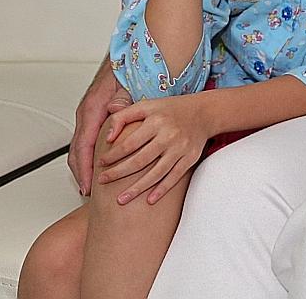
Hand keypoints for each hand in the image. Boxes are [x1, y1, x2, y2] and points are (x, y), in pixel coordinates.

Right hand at [67, 64, 130, 195]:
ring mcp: (89, 115)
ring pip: (80, 146)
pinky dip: (89, 155)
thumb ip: (123, 99)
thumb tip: (117, 111)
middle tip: (89, 192)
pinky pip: (88, 139)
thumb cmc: (126, 69)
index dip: (84, 168)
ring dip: (84, 166)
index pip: (83, 145)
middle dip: (81, 173)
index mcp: (92, 109)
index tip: (88, 186)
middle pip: (77, 150)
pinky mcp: (94, 116)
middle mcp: (87, 113)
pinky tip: (98, 164)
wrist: (126, 56)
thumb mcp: (127, 83)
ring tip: (92, 185)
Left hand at [96, 94, 212, 204]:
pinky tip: (150, 200)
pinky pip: (174, 176)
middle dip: (119, 173)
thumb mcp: (147, 105)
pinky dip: (162, 189)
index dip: (113, 155)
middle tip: (103, 181)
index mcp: (156, 121)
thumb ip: (123, 116)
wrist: (205, 112)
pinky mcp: (190, 158)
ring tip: (121, 199)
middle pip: (140, 160)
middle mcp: (169, 135)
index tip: (100, 163)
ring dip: (138, 188)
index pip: (129, 143)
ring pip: (156, 173)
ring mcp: (181, 148)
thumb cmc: (171, 109)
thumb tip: (108, 138)